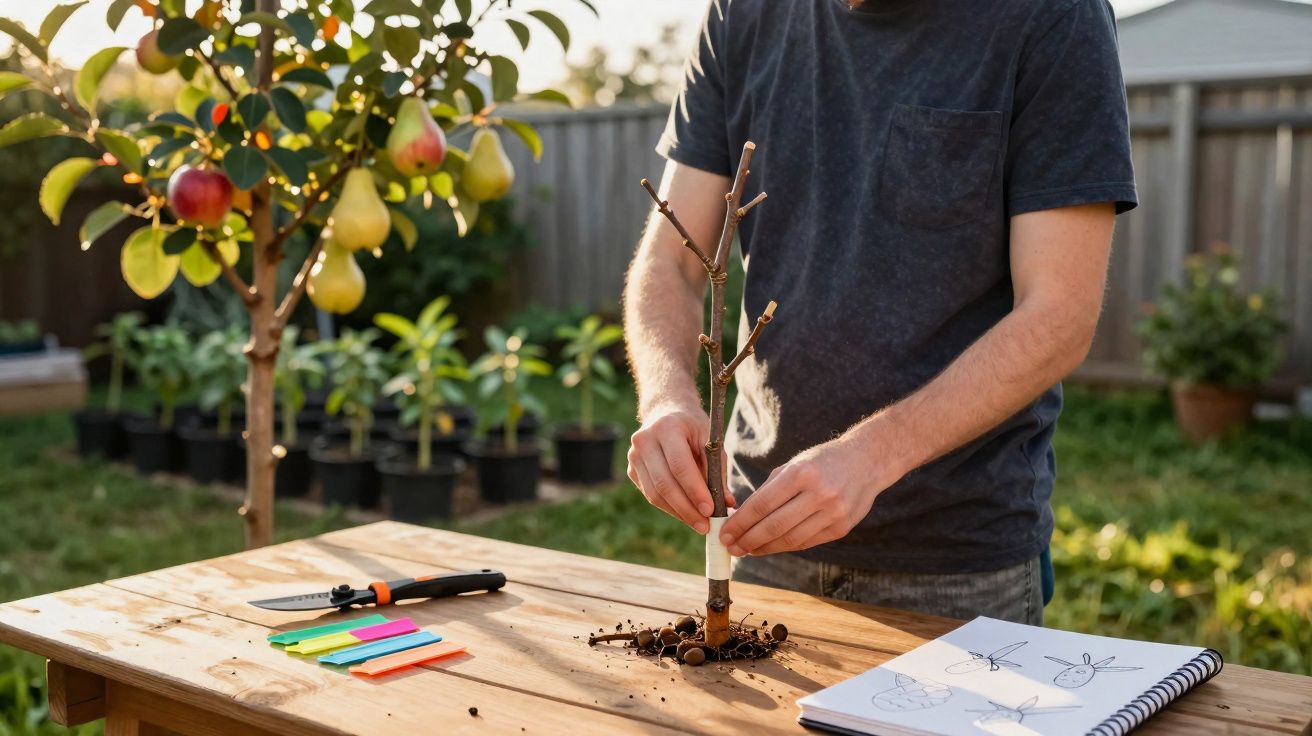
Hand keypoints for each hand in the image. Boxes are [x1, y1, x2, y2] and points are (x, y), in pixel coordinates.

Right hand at [627, 401, 733, 533]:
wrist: (666, 412)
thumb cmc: (693, 427)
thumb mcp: (710, 440)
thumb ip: (717, 471)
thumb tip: (726, 503)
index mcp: (666, 428)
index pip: (680, 466)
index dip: (695, 491)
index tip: (710, 511)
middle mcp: (644, 441)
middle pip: (665, 483)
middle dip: (686, 509)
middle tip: (705, 525)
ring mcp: (634, 456)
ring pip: (655, 494)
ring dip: (678, 512)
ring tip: (699, 524)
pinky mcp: (631, 470)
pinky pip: (651, 495)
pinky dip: (669, 508)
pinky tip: (685, 514)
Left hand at [719, 435, 893, 556]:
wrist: (867, 462)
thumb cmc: (823, 461)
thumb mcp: (794, 465)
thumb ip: (770, 490)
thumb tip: (741, 517)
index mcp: (802, 473)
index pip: (763, 504)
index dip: (740, 522)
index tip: (724, 533)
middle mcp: (819, 494)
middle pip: (775, 526)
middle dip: (748, 540)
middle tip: (731, 547)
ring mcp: (833, 513)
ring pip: (790, 539)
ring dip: (765, 548)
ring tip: (747, 550)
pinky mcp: (842, 528)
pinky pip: (806, 542)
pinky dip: (785, 546)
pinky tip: (771, 547)